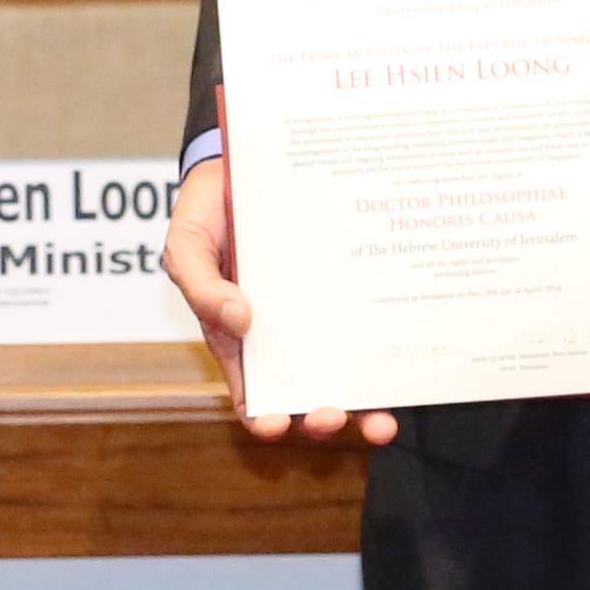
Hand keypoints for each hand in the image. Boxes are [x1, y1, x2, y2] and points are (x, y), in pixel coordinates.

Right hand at [163, 155, 393, 446]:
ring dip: (364, 404)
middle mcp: (283, 337)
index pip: (251, 394)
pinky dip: (385, 348)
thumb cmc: (206, 213)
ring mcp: (318, 315)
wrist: (243, 165)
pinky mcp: (344, 290)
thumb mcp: (187, 247)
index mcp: (238, 339)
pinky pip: (368, 323)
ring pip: (345, 372)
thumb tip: (240, 323)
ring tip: (383, 421)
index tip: (279, 423)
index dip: (264, 418)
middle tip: (335, 415)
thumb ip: (203, 288)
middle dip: (322, 416)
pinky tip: (402, 358)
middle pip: (305, 394)